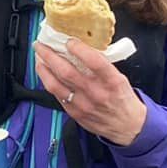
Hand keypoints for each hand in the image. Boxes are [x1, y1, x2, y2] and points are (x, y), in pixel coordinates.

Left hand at [32, 38, 147, 145]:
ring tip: (39, 58)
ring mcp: (83, 105)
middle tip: (41, 45)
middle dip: (50, 55)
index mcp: (112, 82)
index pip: (94, 62)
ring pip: (55, 85)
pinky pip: (56, 95)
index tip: (69, 40)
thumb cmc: (123, 99)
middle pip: (67, 72)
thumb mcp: (120, 78)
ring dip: (43, 69)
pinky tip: (45, 73)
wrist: (127, 127)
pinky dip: (48, 82)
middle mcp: (96, 93)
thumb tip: (82, 46)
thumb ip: (103, 65)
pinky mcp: (74, 113)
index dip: (79, 49)